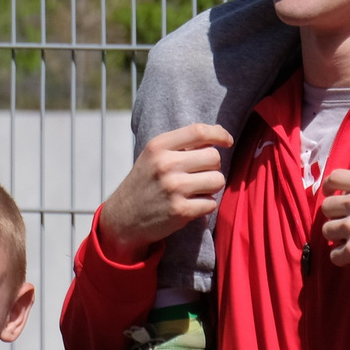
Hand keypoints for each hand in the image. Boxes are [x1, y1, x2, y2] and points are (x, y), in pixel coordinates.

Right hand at [99, 123, 234, 256]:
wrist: (122, 218)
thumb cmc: (145, 183)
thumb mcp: (154, 156)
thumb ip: (182, 144)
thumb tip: (219, 132)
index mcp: (158, 146)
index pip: (199, 131)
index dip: (219, 134)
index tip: (227, 141)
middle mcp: (165, 164)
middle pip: (214, 157)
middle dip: (212, 167)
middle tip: (197, 175)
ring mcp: (173, 188)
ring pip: (218, 180)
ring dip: (211, 187)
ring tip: (194, 191)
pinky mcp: (180, 210)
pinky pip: (212, 203)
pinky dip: (205, 206)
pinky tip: (190, 205)